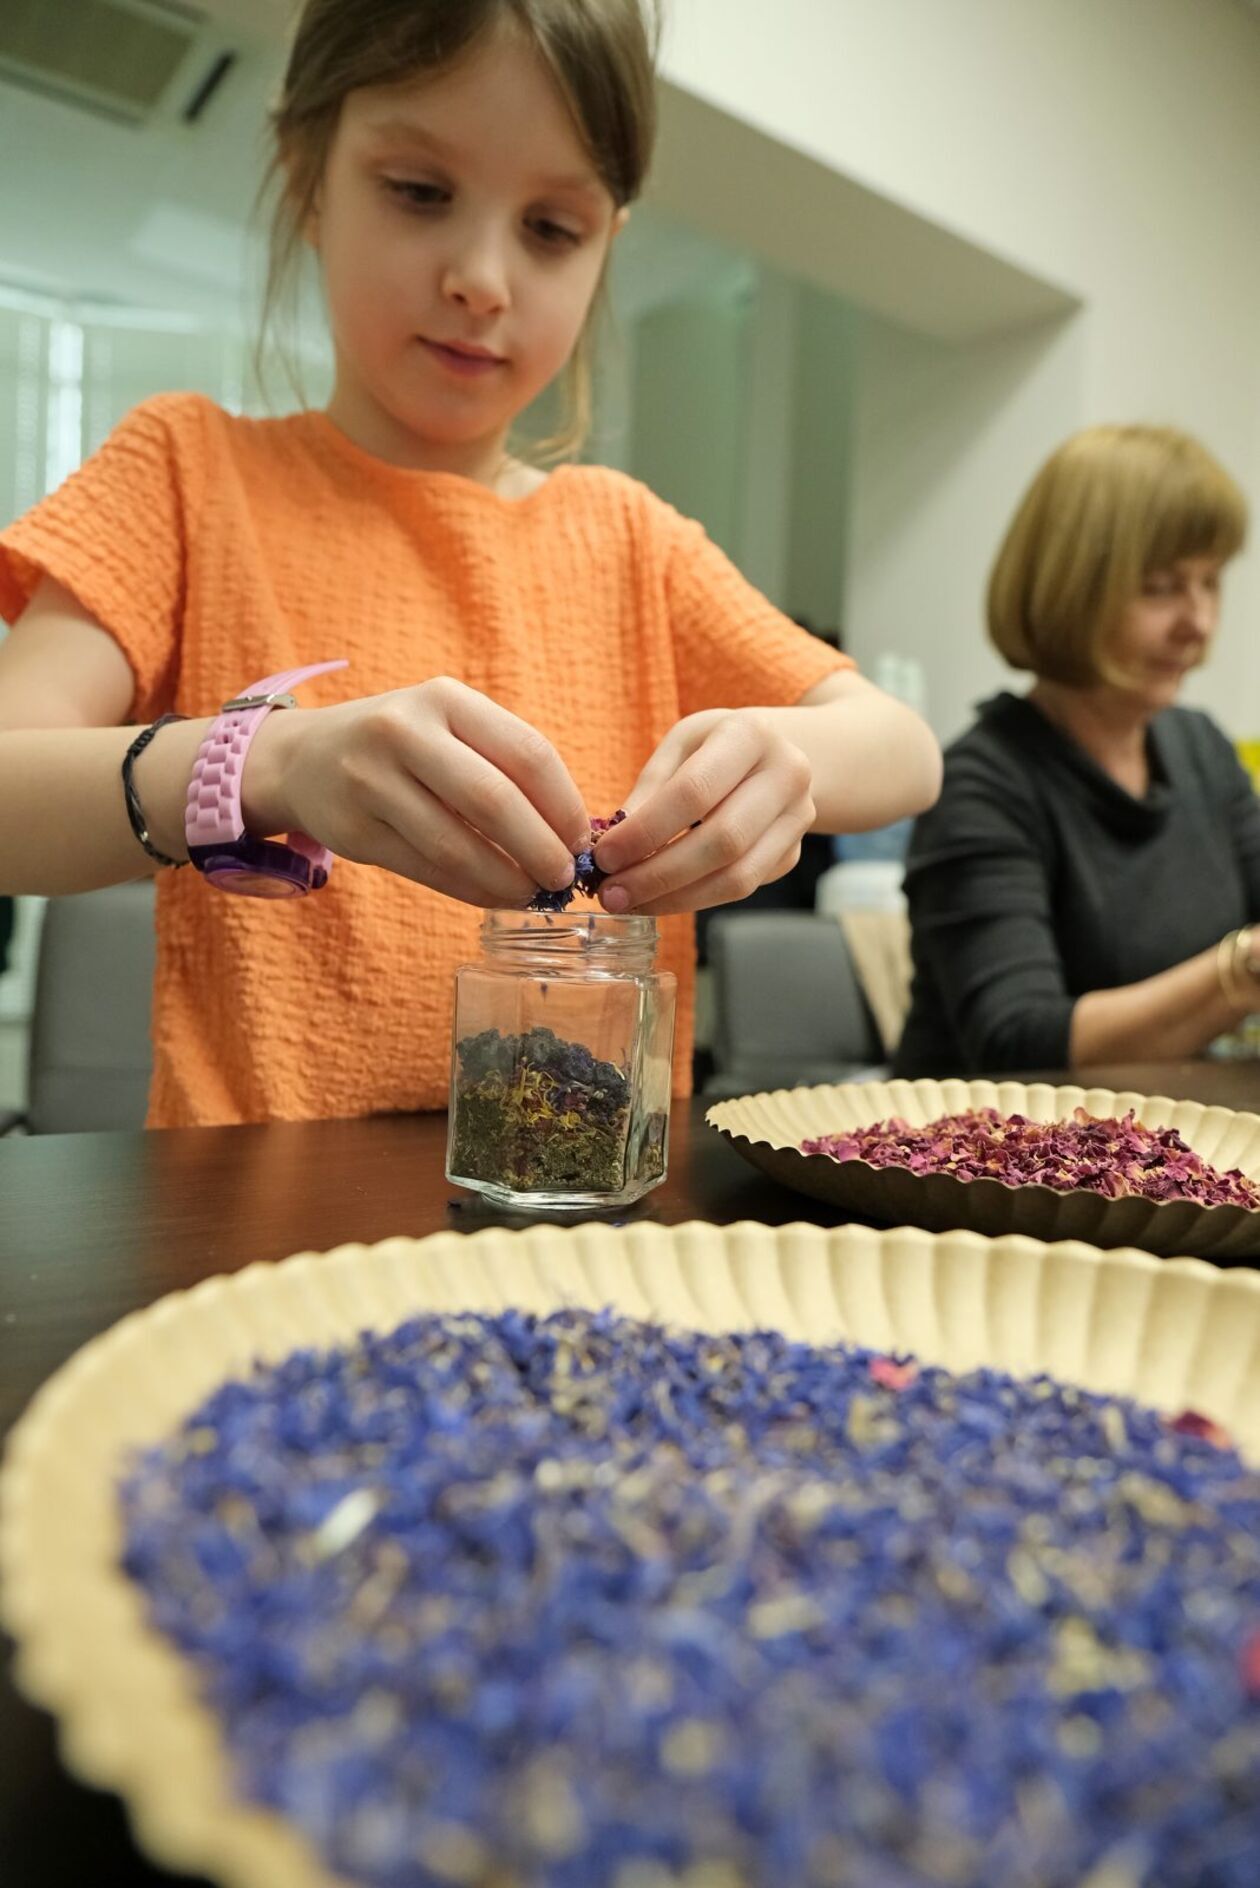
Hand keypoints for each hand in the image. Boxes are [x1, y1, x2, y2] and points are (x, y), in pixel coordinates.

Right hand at [247, 676, 588, 906]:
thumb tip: (572, 835)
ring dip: (506, 879)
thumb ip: (504, 765)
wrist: (305, 758)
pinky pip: (427, 870)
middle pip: (494, 800)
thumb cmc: (404, 746)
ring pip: (457, 845)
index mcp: (446, 699)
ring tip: (533, 894)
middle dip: (540, 848)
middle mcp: (405, 732)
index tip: (583, 840)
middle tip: (564, 877)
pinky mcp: (355, 829)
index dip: (564, 804)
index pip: (527, 753)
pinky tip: (495, 895)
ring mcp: (372, 781)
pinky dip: (471, 891)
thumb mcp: (450, 727)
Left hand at [591, 708, 814, 914]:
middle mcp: (787, 776)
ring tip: (631, 902)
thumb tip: (615, 847)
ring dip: (676, 898)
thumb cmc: (716, 746)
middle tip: (613, 893)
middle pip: (722, 841)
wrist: (777, 754)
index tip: (605, 856)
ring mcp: (798, 819)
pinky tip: (661, 898)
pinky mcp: (793, 854)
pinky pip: (742, 889)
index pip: (694, 791)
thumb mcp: (680, 745)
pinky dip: (696, 899)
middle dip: (659, 874)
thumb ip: (650, 789)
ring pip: (736, 877)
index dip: (646, 830)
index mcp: (751, 735)